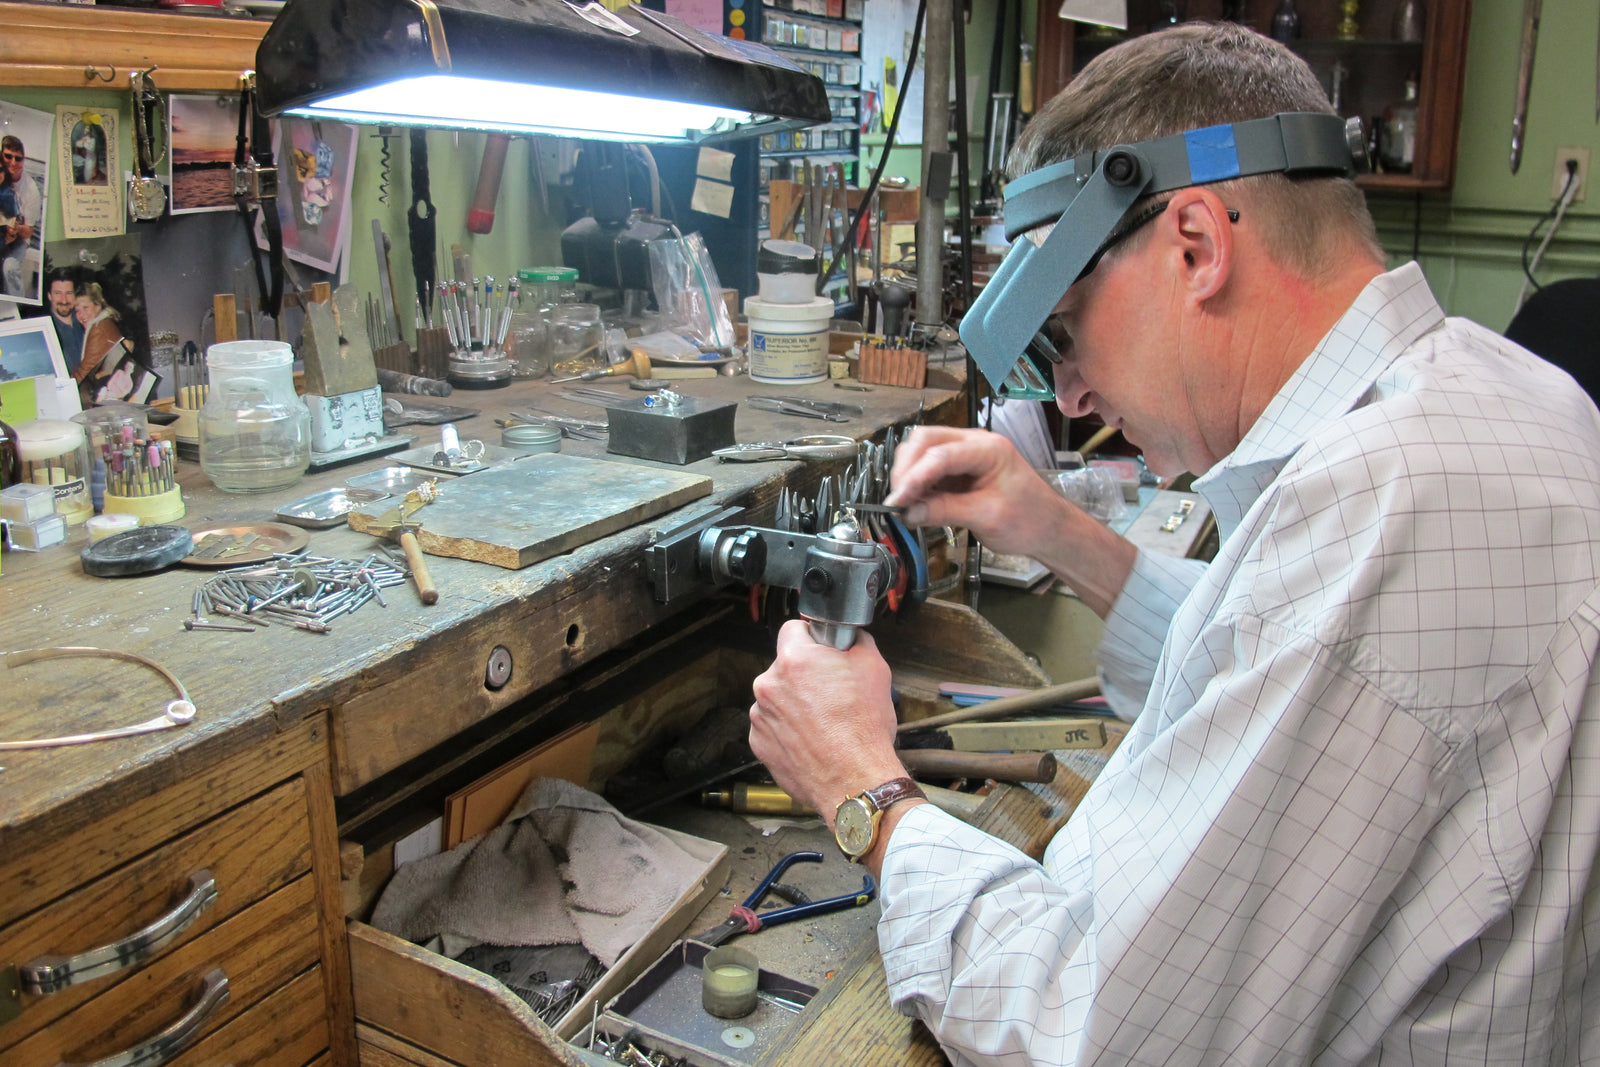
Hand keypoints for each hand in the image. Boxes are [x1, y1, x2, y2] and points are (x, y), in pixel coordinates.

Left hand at [749, 621, 905, 826]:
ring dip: (795, 704)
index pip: (793, 629)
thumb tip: (850, 638)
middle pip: (785, 667)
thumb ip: (857, 642)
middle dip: (805, 675)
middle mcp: (769, 684)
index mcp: (794, 660)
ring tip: (824, 723)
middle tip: (831, 692)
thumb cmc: (863, 729)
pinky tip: (811, 740)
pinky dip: (788, 730)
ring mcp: (760, 716)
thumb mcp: (876, 668)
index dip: (812, 638)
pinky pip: (772, 726)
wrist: (854, 780)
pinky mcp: (759, 743)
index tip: (822, 650)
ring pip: (778, 698)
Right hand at [886, 426, 1138, 618]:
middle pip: (926, 441)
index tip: (898, 499)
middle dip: (906, 468)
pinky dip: (917, 483)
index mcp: (989, 449)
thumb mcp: (986, 517)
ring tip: (905, 502)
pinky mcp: (959, 470)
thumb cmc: (1028, 519)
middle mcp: (975, 444)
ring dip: (909, 474)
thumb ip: (945, 511)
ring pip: (923, 451)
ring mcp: (965, 454)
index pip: (941, 454)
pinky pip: (929, 469)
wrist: (1048, 528)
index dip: (915, 475)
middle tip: (897, 498)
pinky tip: (914, 502)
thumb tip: (909, 511)